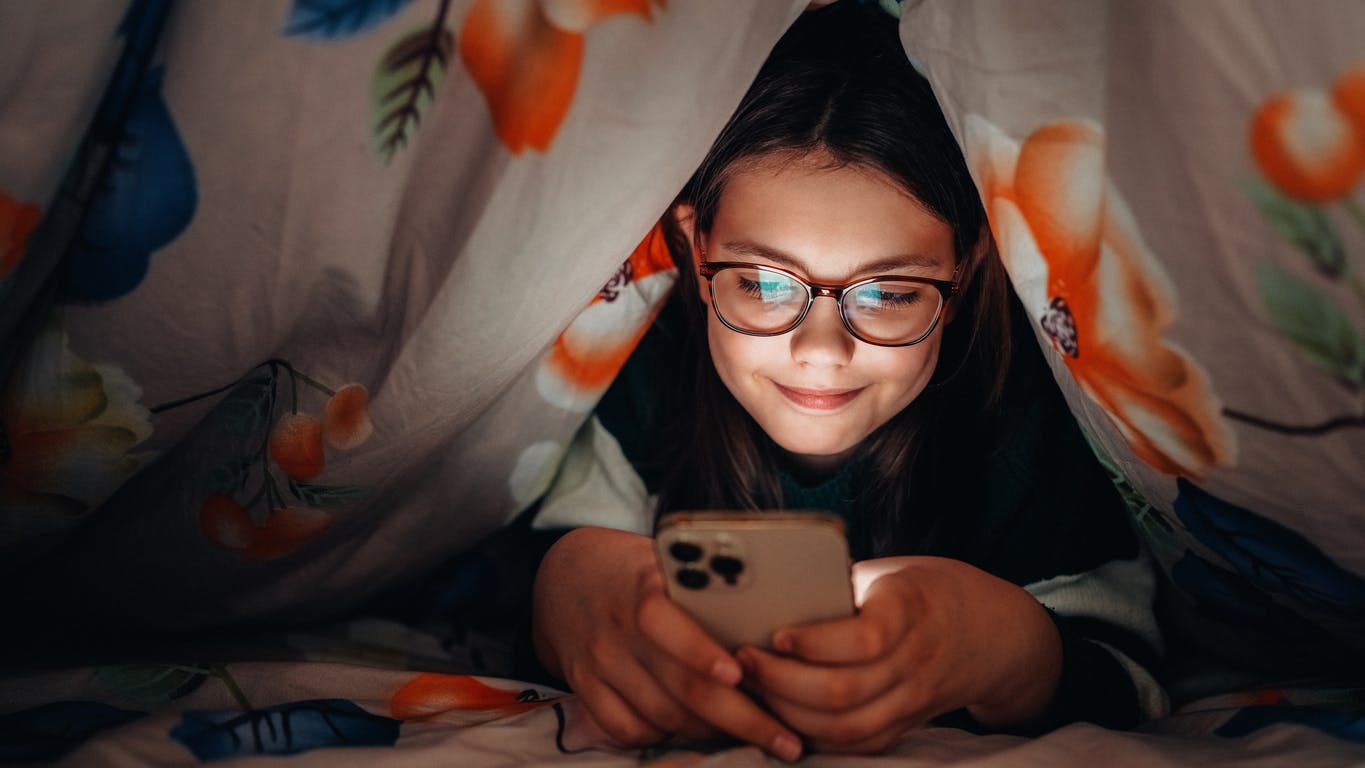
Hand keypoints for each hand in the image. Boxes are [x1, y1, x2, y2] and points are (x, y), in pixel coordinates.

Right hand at [532, 526, 803, 760]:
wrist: (565, 577)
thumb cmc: (635, 572)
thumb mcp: (666, 564)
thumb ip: (706, 592)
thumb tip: (770, 627)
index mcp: (643, 589)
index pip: (667, 623)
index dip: (702, 653)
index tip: (740, 673)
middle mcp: (618, 629)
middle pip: (682, 686)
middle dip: (743, 719)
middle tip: (786, 739)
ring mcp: (599, 663)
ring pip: (663, 716)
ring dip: (712, 731)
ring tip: (754, 734)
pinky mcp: (584, 688)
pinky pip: (628, 730)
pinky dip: (664, 736)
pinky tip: (691, 730)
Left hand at [735, 556, 1061, 752]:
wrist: (989, 631)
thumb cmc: (923, 590)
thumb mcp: (888, 571)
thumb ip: (839, 584)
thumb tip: (767, 592)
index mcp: (910, 608)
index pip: (865, 638)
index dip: (814, 642)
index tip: (775, 634)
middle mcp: (915, 659)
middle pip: (844, 692)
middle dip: (782, 681)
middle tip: (743, 662)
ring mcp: (914, 698)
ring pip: (845, 726)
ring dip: (789, 713)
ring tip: (754, 689)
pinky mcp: (907, 724)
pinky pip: (858, 744)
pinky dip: (815, 736)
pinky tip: (782, 716)